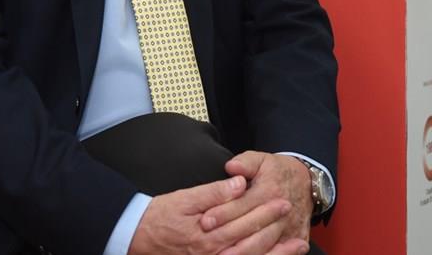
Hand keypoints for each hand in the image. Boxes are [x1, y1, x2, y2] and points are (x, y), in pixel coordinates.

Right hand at [127, 175, 307, 254]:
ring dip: (276, 254)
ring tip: (297, 245)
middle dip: (275, 230)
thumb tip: (238, 183)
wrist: (134, 238)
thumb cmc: (157, 217)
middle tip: (291, 215)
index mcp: (207, 237)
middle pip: (253, 244)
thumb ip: (213, 193)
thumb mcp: (183, 199)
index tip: (281, 201)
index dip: (265, 212)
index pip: (244, 223)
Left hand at [198, 152, 313, 253]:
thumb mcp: (262, 160)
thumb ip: (245, 162)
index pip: (242, 205)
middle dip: (228, 234)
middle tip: (208, 238)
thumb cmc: (279, 171)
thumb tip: (231, 167)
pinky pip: (277, 251)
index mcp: (269, 191)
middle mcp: (280, 212)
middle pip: (251, 227)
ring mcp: (289, 227)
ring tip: (223, 253)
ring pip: (263, 243)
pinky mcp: (295, 238)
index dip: (223, 213)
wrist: (308, 183)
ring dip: (243, 249)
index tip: (205, 220)